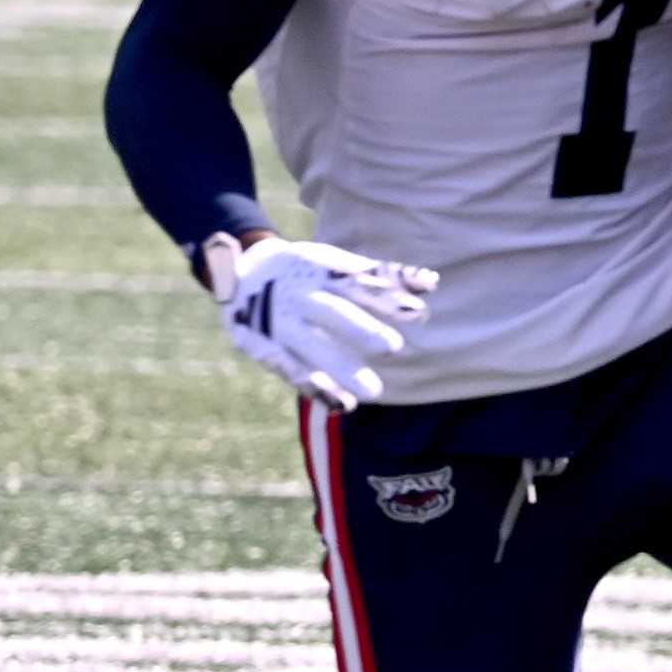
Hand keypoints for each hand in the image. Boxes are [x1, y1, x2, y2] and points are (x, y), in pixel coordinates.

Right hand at [197, 232, 436, 411]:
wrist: (240, 271)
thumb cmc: (305, 271)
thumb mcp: (338, 265)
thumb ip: (384, 276)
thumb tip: (432, 283)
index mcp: (319, 269)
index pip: (357, 283)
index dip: (387, 297)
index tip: (419, 313)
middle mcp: (298, 294)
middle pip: (332, 313)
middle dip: (361, 329)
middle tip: (394, 348)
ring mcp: (278, 321)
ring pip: (311, 347)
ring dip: (340, 369)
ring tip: (372, 393)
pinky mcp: (261, 345)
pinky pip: (288, 368)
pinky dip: (314, 386)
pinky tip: (341, 405)